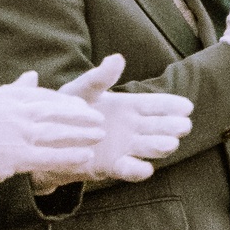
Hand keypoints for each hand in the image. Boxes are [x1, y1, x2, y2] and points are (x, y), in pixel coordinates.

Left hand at [55, 56, 191, 183]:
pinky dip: (140, 170)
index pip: (162, 105)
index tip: (185, 107)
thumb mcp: (79, 92)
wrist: (44, 141)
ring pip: (157, 148)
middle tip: (180, 126)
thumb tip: (118, 58)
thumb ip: (98, 78)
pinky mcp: (114, 168)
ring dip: (163, 146)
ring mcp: (127, 148)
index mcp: (132, 106)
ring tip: (165, 143)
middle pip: (167, 127)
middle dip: (176, 127)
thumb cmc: (65, 112)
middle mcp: (136, 128)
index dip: (176, 106)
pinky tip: (143, 167)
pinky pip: (135, 171)